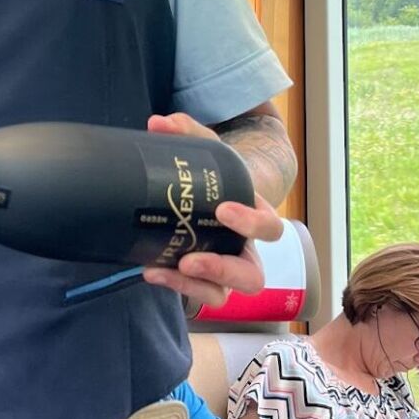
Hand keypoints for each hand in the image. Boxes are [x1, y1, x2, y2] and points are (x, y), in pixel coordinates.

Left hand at [140, 112, 282, 308]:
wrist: (207, 196)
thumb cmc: (215, 177)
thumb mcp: (208, 152)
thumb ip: (187, 133)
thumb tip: (158, 123)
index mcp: (256, 219)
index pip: (269, 229)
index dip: (251, 223)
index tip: (222, 209)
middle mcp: (245, 252)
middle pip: (253, 277)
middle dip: (223, 270)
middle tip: (190, 257)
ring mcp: (224, 272)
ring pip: (222, 295)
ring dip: (194, 286)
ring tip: (163, 269)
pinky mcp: (201, 282)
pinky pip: (196, 295)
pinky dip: (174, 285)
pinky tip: (150, 270)